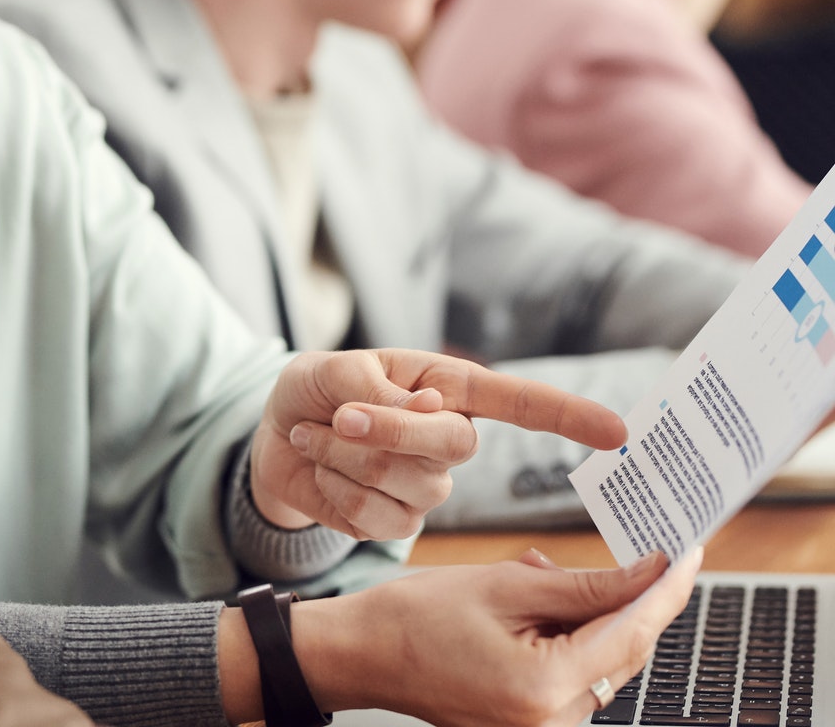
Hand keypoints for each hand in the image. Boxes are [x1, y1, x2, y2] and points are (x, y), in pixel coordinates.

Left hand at [250, 349, 627, 538]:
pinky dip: (334, 487)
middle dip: (388, 431)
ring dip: (345, 456)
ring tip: (318, 434)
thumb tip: (429, 414)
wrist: (273, 434)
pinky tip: (321, 470)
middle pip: (453, 446)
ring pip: (408, 482)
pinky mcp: (395, 522)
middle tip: (339, 415)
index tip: (619, 433)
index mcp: (447, 389)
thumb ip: (375, 389)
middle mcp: (449, 439)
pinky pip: (376, 516)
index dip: (569, 417)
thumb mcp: (332, 372)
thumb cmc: (314, 390)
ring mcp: (427, 486)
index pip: (521, 404)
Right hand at [279, 547, 703, 726]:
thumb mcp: (502, 585)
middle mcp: (554, 722)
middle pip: (621, 651)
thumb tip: (645, 573)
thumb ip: (580, 585)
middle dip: (630, 597)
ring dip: (593, 614)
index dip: (665, 588)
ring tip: (539, 572)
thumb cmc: (415, 617)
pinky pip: (572, 675)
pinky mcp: (530, 722)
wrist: (360, 655)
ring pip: (599, 661)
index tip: (687, 550)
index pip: (631, 631)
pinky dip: (568, 635)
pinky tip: (536, 600)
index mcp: (546, 688)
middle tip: (636, 547)